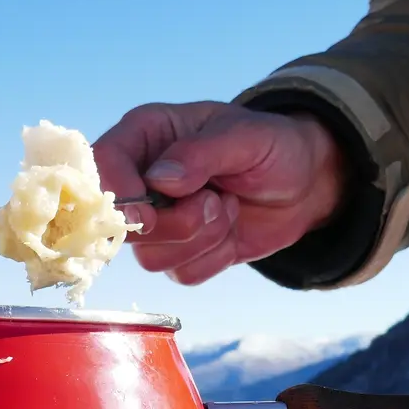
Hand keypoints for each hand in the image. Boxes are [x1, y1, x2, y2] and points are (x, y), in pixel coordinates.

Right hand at [93, 102, 347, 285]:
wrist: (304, 184)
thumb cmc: (274, 146)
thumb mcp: (246, 136)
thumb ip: (200, 154)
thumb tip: (160, 179)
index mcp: (146, 135)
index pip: (103, 166)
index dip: (119, 196)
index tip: (150, 212)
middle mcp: (142, 178)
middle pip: (123, 224)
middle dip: (176, 223)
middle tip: (215, 200)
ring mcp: (159, 220)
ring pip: (151, 257)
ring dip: (200, 239)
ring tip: (227, 207)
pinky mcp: (180, 252)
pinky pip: (181, 274)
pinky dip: (214, 258)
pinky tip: (230, 228)